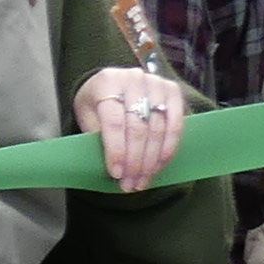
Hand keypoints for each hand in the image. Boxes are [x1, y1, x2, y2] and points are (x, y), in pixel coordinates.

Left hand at [75, 66, 191, 192]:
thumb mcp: (87, 115)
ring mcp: (156, 83)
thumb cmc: (97, 103)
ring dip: (151, 160)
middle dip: (135, 161)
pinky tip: (159, 166)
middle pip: (138, 128)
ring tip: (142, 181)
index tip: (116, 174)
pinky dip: (168, 148)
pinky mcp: (173, 91)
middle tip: (130, 184)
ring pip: (158, 129)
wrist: (113, 82)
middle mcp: (134, 79)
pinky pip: (175, 124)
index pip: (114, 122)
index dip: (116, 150)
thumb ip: (97, 135)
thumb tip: (114, 166)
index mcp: (107, 83)